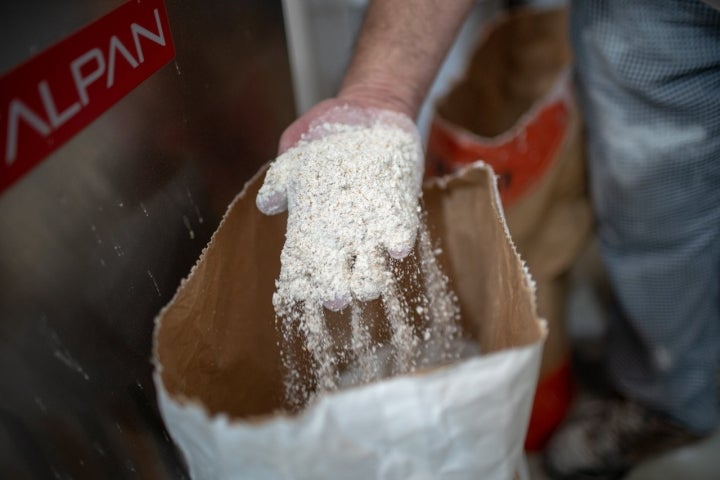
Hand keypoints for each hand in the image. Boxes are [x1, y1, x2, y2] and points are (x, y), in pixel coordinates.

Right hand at [256, 102, 423, 310]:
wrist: (371, 109)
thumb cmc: (327, 132)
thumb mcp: (296, 149)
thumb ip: (281, 175)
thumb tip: (268, 202)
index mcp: (312, 221)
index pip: (301, 259)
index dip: (300, 280)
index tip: (297, 295)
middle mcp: (342, 230)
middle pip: (337, 270)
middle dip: (336, 287)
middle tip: (337, 298)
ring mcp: (373, 222)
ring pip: (371, 262)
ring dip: (371, 276)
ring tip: (369, 284)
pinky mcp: (400, 209)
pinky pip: (400, 232)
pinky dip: (399, 241)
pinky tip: (397, 247)